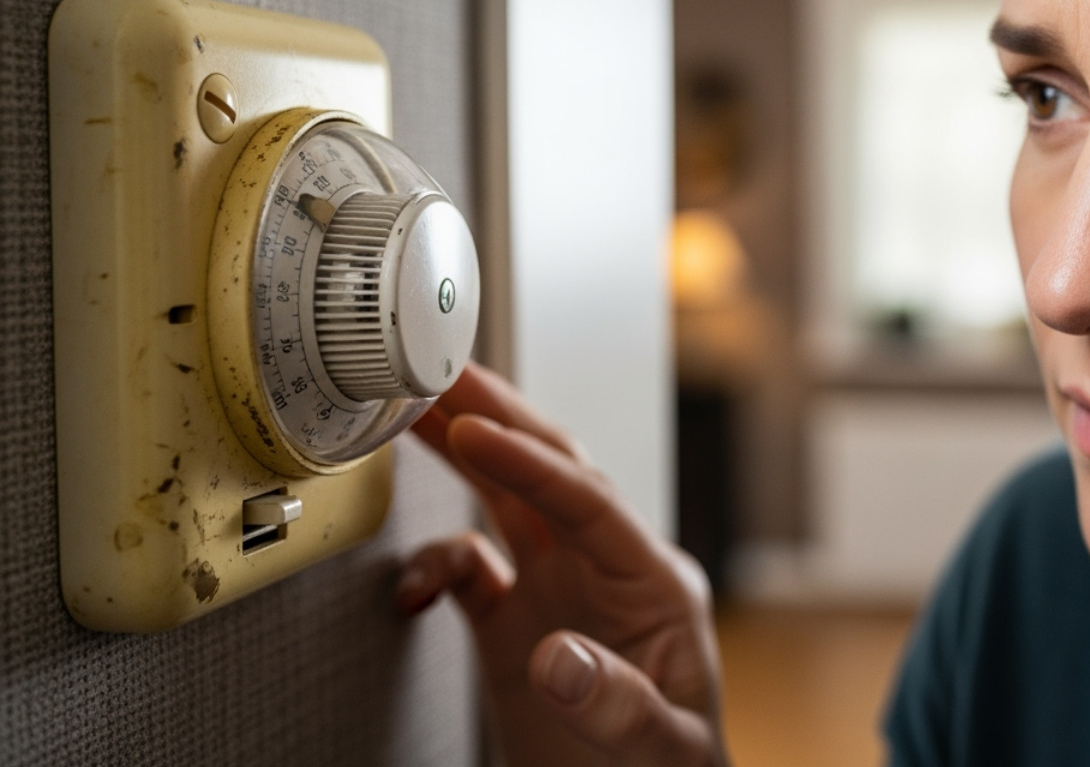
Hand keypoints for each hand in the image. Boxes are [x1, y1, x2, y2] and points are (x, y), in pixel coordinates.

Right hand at [399, 361, 728, 765]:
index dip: (529, 462)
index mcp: (652, 582)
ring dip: (462, 456)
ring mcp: (559, 591)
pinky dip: (432, 566)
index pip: (589, 500)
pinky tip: (411, 588)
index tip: (473, 429)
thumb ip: (619, 705)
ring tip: (412, 412)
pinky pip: (468, 570)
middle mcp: (603, 572)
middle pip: (549, 473)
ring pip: (505, 501)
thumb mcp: (666, 751)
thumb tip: (555, 657)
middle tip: (442, 372)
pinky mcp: (517, 622)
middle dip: (498, 418)